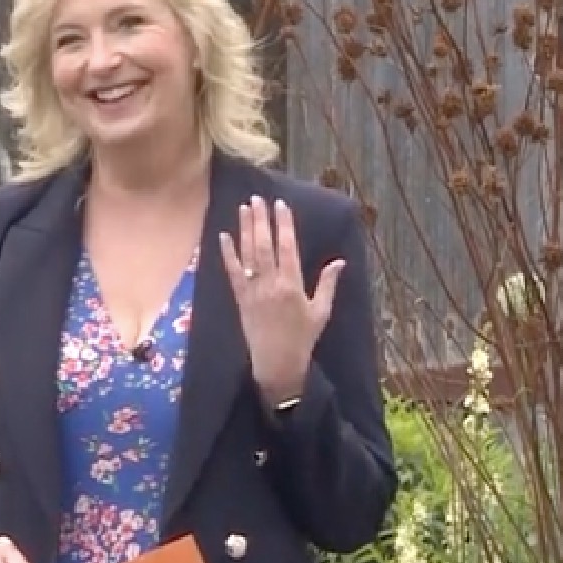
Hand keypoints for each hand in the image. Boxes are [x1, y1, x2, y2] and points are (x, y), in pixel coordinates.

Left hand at [218, 195, 344, 404]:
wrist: (277, 364)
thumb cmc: (303, 338)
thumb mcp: (321, 311)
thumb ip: (328, 284)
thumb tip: (339, 261)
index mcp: (292, 285)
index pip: (287, 247)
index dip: (283, 224)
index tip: (280, 205)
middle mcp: (270, 284)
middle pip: (264, 245)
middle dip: (260, 220)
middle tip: (258, 198)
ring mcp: (253, 291)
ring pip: (248, 254)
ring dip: (245, 230)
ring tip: (244, 208)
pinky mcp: (241, 299)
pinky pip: (232, 273)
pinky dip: (227, 254)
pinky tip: (223, 236)